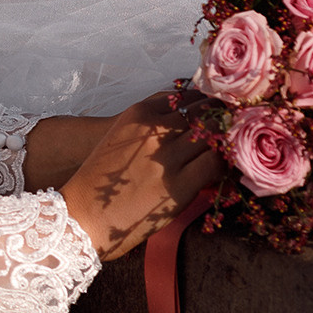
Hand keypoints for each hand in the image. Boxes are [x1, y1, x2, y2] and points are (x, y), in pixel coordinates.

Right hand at [58, 94, 224, 261]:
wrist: (82, 217)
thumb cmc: (101, 181)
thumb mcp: (121, 138)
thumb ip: (151, 126)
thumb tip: (189, 122)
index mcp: (138, 113)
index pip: (186, 96)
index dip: (205, 104)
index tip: (215, 115)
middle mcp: (154, 130)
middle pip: (204, 111)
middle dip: (220, 119)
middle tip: (231, 131)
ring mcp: (167, 157)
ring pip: (213, 134)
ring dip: (224, 141)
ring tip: (227, 151)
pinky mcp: (179, 186)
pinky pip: (214, 164)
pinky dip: (223, 165)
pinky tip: (220, 172)